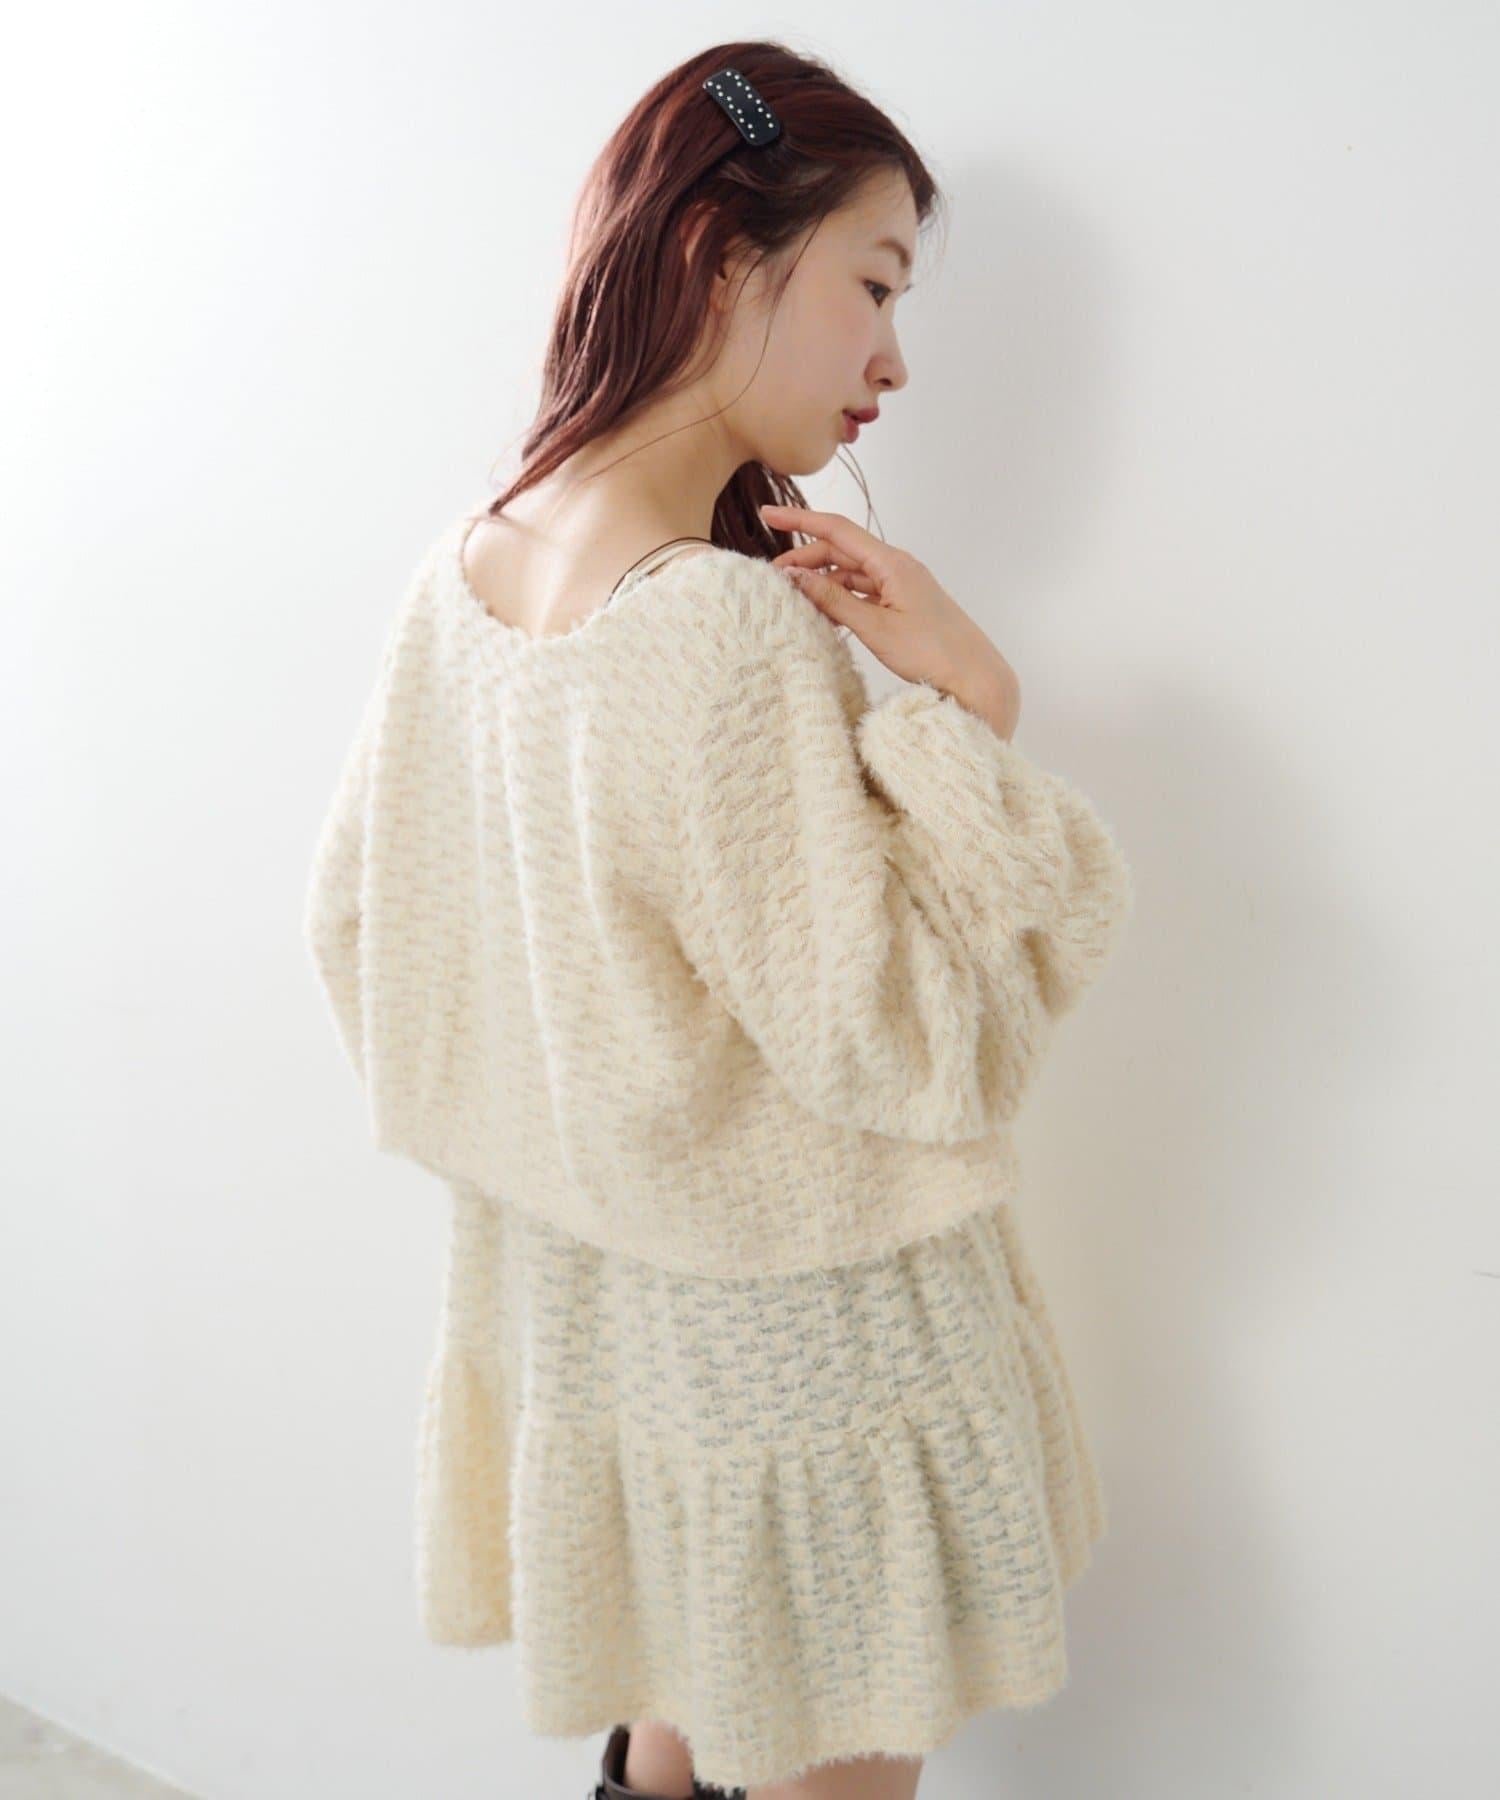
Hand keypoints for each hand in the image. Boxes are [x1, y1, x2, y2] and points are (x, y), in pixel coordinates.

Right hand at [759, 504, 1020, 733]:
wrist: (975, 677)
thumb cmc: (932, 652)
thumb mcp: (875, 627)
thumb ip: (834, 600)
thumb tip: (797, 578)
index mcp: (892, 563)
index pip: (836, 530)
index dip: (799, 520)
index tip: (767, 514)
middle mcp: (897, 567)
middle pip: (841, 551)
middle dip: (805, 560)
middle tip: (774, 578)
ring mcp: (902, 585)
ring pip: (851, 573)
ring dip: (822, 581)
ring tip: (794, 599)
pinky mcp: (904, 604)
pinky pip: (864, 592)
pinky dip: (841, 598)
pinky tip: (825, 615)